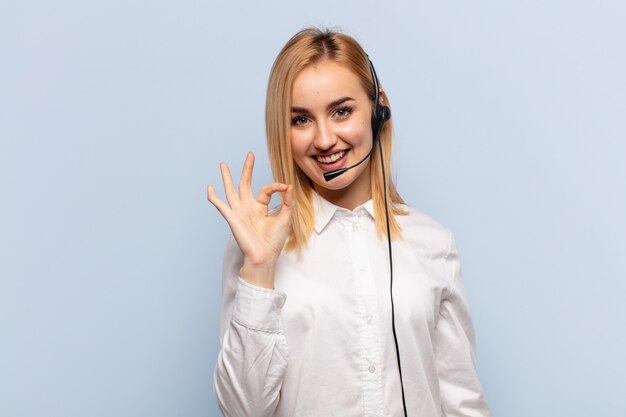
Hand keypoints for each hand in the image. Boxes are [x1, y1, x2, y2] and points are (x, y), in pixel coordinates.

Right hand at [207, 152, 292, 287]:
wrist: (264, 255)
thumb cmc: (274, 241)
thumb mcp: (285, 218)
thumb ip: (287, 202)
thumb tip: (289, 186)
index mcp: (260, 208)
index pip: (266, 190)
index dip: (276, 186)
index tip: (284, 186)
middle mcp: (248, 208)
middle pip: (245, 184)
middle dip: (247, 169)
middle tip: (249, 154)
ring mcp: (239, 212)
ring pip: (231, 191)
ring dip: (227, 177)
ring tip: (223, 164)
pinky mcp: (232, 218)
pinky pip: (221, 206)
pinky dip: (214, 198)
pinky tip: (209, 188)